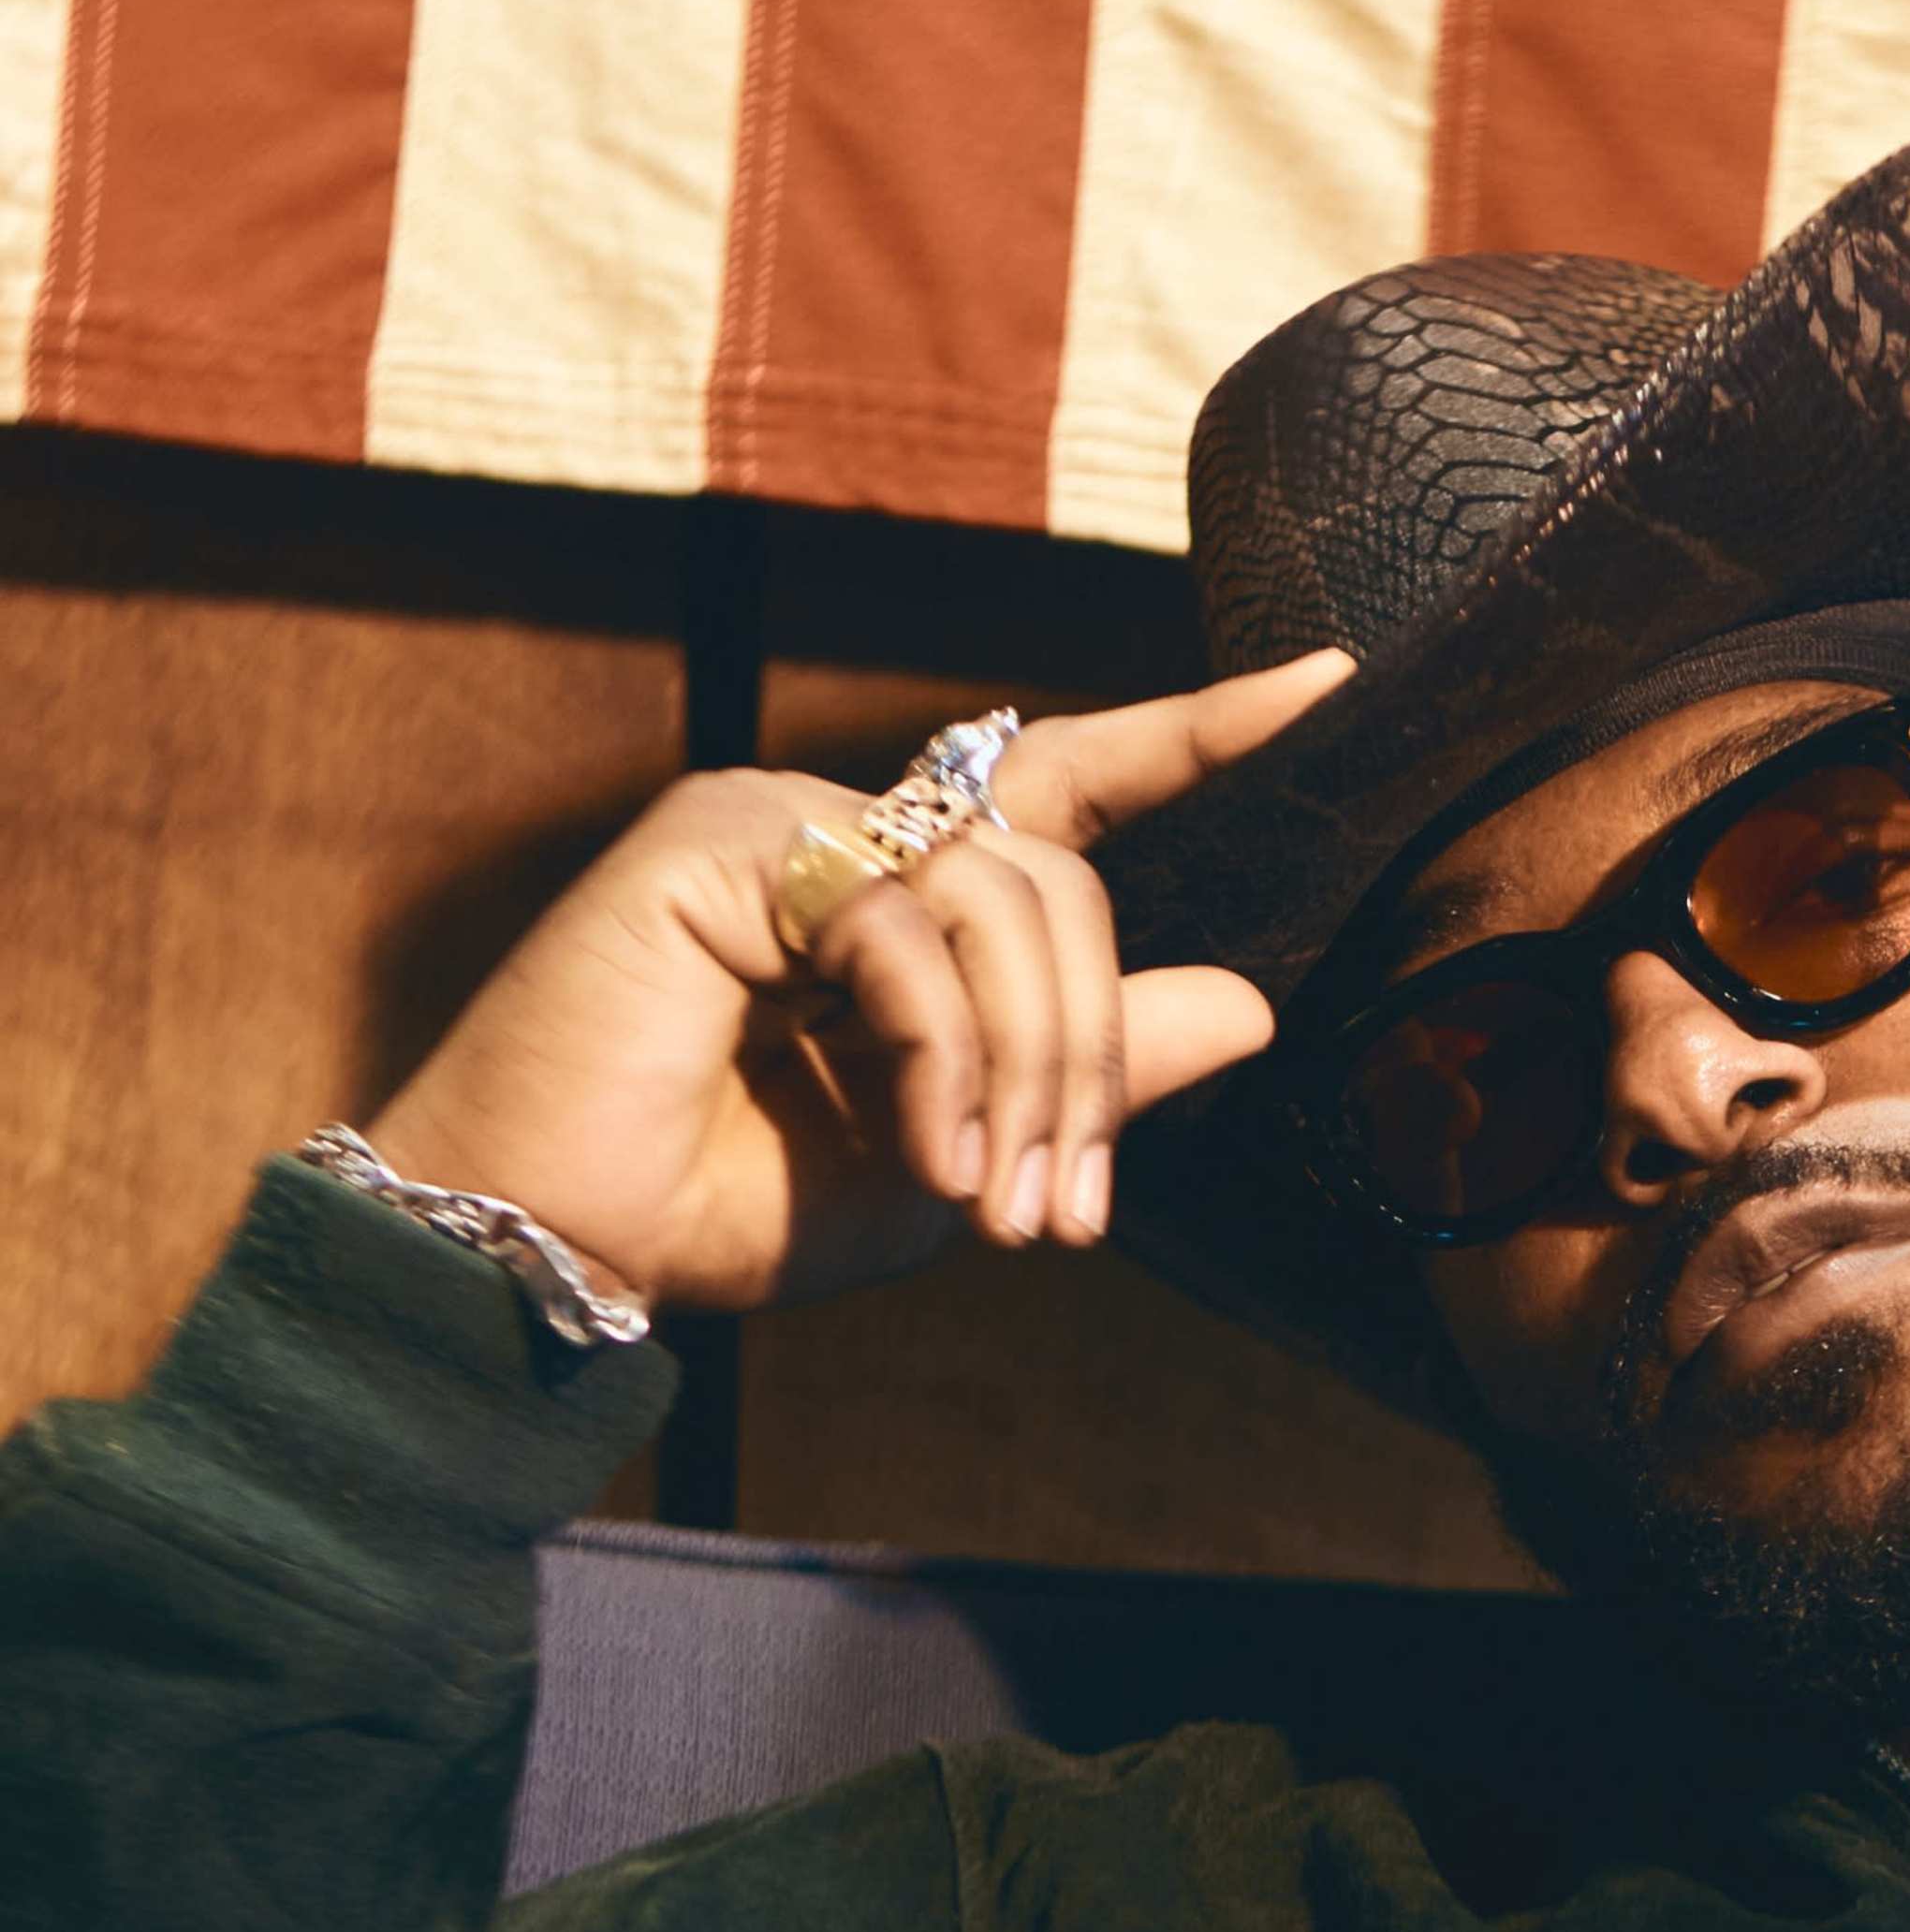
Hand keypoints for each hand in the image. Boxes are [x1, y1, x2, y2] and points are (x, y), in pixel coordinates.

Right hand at [360, 653, 1352, 1312]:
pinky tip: (929, 1158)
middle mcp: (852, 832)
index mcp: (906, 891)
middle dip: (1091, 1055)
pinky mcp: (724, 842)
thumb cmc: (726, 1205)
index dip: (1201, 731)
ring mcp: (783, 819)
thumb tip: (1253, 1007)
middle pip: (1065, 883)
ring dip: (1031, 1070)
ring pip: (1008, 900)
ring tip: (1000, 1207)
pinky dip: (944, 1053)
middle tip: (1067, 1214)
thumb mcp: (961, 1150)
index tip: (1332, 682)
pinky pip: (909, 926)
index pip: (1077, 785)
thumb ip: (1095, 1070)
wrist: (553, 1249)